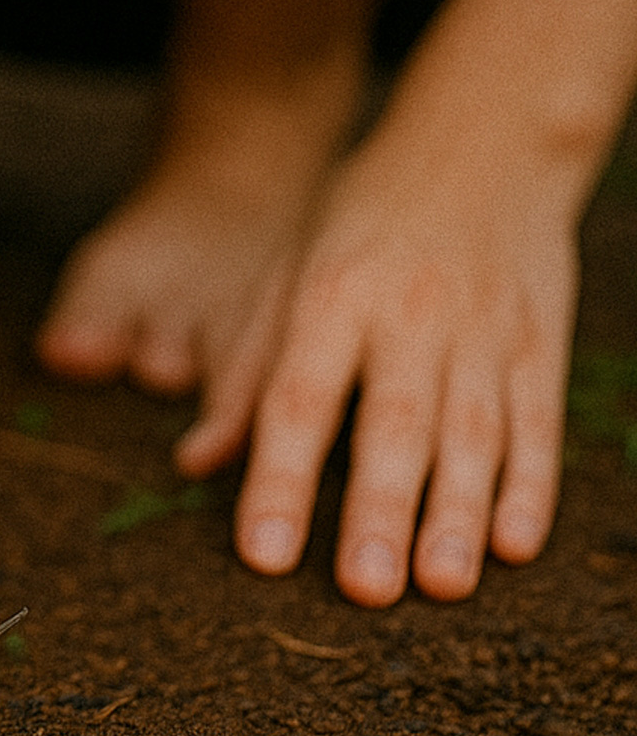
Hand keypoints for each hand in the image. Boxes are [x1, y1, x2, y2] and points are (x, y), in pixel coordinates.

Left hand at [187, 120, 579, 605]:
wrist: (481, 143)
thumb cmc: (362, 217)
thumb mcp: (290, 267)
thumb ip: (247, 366)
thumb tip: (198, 461)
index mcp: (333, 294)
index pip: (300, 397)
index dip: (281, 477)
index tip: (264, 553)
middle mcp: (409, 314)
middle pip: (395, 423)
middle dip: (382, 510)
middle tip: (366, 591)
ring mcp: (481, 329)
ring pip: (474, 432)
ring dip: (460, 514)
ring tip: (444, 585)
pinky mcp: (537, 341)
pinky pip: (536, 420)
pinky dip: (531, 484)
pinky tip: (516, 542)